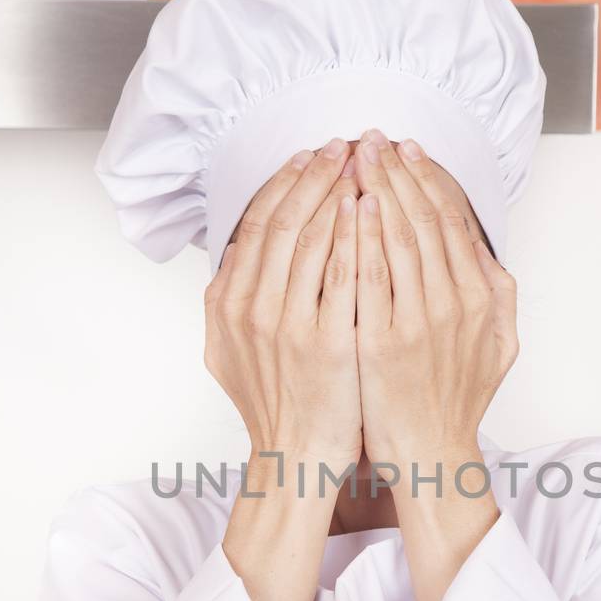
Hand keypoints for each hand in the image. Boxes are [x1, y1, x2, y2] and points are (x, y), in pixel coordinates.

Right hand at [204, 141, 361, 466]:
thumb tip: (240, 247)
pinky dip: (356, 236)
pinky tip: (372, 209)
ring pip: (312, 240)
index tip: (310, 155)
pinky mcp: (326, 345)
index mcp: (227, 304)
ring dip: (338, 193)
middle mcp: (250, 311)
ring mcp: (287, 327)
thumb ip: (234, 296)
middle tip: (344, 145)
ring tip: (364, 163)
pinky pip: (344, 276)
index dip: (285, 183)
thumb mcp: (232, 348)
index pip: (258, 224)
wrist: (297, 456)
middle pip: (284, 221)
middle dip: (315, 175)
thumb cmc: (277, 402)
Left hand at [352, 132, 517, 472]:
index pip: (454, 220)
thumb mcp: (497, 345)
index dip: (429, 178)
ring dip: (377, 189)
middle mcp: (458, 303)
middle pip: (426, 217)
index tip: (407, 150)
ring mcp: (421, 322)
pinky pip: (370, 275)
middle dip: (398, 171)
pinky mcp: (384, 342)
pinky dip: (361, 235)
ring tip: (355, 156)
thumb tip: (482, 247)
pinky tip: (348, 205)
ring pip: (399, 236)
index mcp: (484, 297)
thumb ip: (495, 293)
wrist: (431, 454)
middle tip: (373, 137)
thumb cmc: (455, 400)